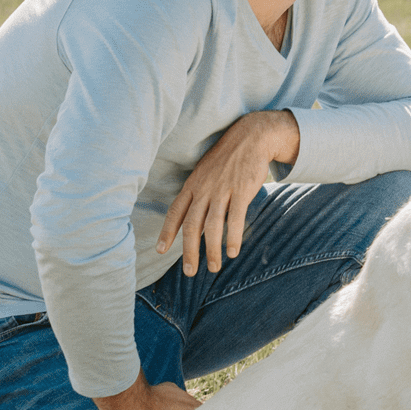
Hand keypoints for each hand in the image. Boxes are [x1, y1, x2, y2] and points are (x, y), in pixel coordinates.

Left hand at [156, 110, 299, 275]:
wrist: (250, 137)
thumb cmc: (228, 159)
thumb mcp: (206, 174)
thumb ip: (200, 198)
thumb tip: (196, 225)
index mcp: (193, 186)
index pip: (175, 212)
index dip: (167, 232)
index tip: (160, 250)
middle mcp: (204, 190)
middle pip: (191, 225)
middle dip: (189, 251)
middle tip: (190, 272)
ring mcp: (222, 190)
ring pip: (212, 226)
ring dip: (211, 250)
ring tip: (213, 267)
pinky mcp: (241, 190)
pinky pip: (235, 219)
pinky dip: (232, 237)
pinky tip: (232, 252)